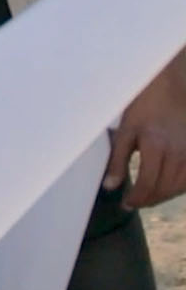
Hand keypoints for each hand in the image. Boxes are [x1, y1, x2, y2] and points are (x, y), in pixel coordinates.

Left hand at [106, 63, 185, 208]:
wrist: (171, 85)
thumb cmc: (144, 104)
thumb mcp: (125, 129)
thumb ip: (117, 160)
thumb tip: (110, 186)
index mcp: (155, 145)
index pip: (148, 183)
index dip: (137, 198)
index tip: (126, 204)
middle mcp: (177, 151)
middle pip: (165, 188)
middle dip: (148, 200)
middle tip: (134, 203)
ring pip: (180, 186)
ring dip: (163, 195)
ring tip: (147, 197)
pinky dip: (178, 187)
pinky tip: (166, 186)